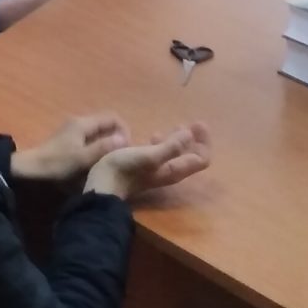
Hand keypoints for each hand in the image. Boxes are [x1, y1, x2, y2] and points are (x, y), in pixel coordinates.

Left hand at [12, 112, 129, 183]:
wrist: (30, 169)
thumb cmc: (57, 163)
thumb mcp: (82, 158)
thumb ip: (103, 148)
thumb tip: (124, 139)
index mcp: (83, 123)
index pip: (112, 117)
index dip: (124, 130)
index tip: (127, 148)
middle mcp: (79, 122)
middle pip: (106, 124)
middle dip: (117, 137)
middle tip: (121, 156)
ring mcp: (73, 130)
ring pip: (98, 132)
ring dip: (107, 143)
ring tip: (112, 160)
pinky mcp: (69, 140)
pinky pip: (90, 139)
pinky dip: (98, 146)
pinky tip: (97, 161)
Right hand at [86, 124, 212, 201]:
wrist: (103, 185)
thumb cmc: (125, 168)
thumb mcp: (149, 155)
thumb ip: (170, 146)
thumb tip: (190, 134)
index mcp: (175, 169)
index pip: (201, 158)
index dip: (204, 141)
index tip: (197, 123)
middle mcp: (171, 171)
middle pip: (192, 157)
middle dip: (195, 139)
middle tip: (189, 122)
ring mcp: (158, 170)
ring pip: (178, 154)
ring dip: (180, 140)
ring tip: (175, 125)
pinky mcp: (147, 167)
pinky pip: (163, 153)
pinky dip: (165, 143)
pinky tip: (154, 135)